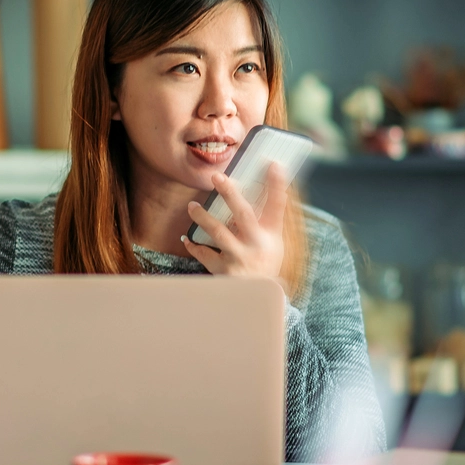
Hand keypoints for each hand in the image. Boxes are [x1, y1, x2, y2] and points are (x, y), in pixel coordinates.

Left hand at [182, 162, 286, 279]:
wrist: (258, 300)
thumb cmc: (263, 265)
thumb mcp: (272, 244)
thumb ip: (262, 222)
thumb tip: (247, 195)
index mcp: (271, 236)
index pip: (278, 206)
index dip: (277, 185)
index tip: (274, 164)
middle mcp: (257, 245)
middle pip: (243, 214)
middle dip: (230, 193)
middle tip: (217, 176)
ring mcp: (240, 258)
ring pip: (219, 233)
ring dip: (203, 217)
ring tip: (192, 206)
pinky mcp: (224, 271)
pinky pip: (204, 254)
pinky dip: (194, 246)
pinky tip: (186, 239)